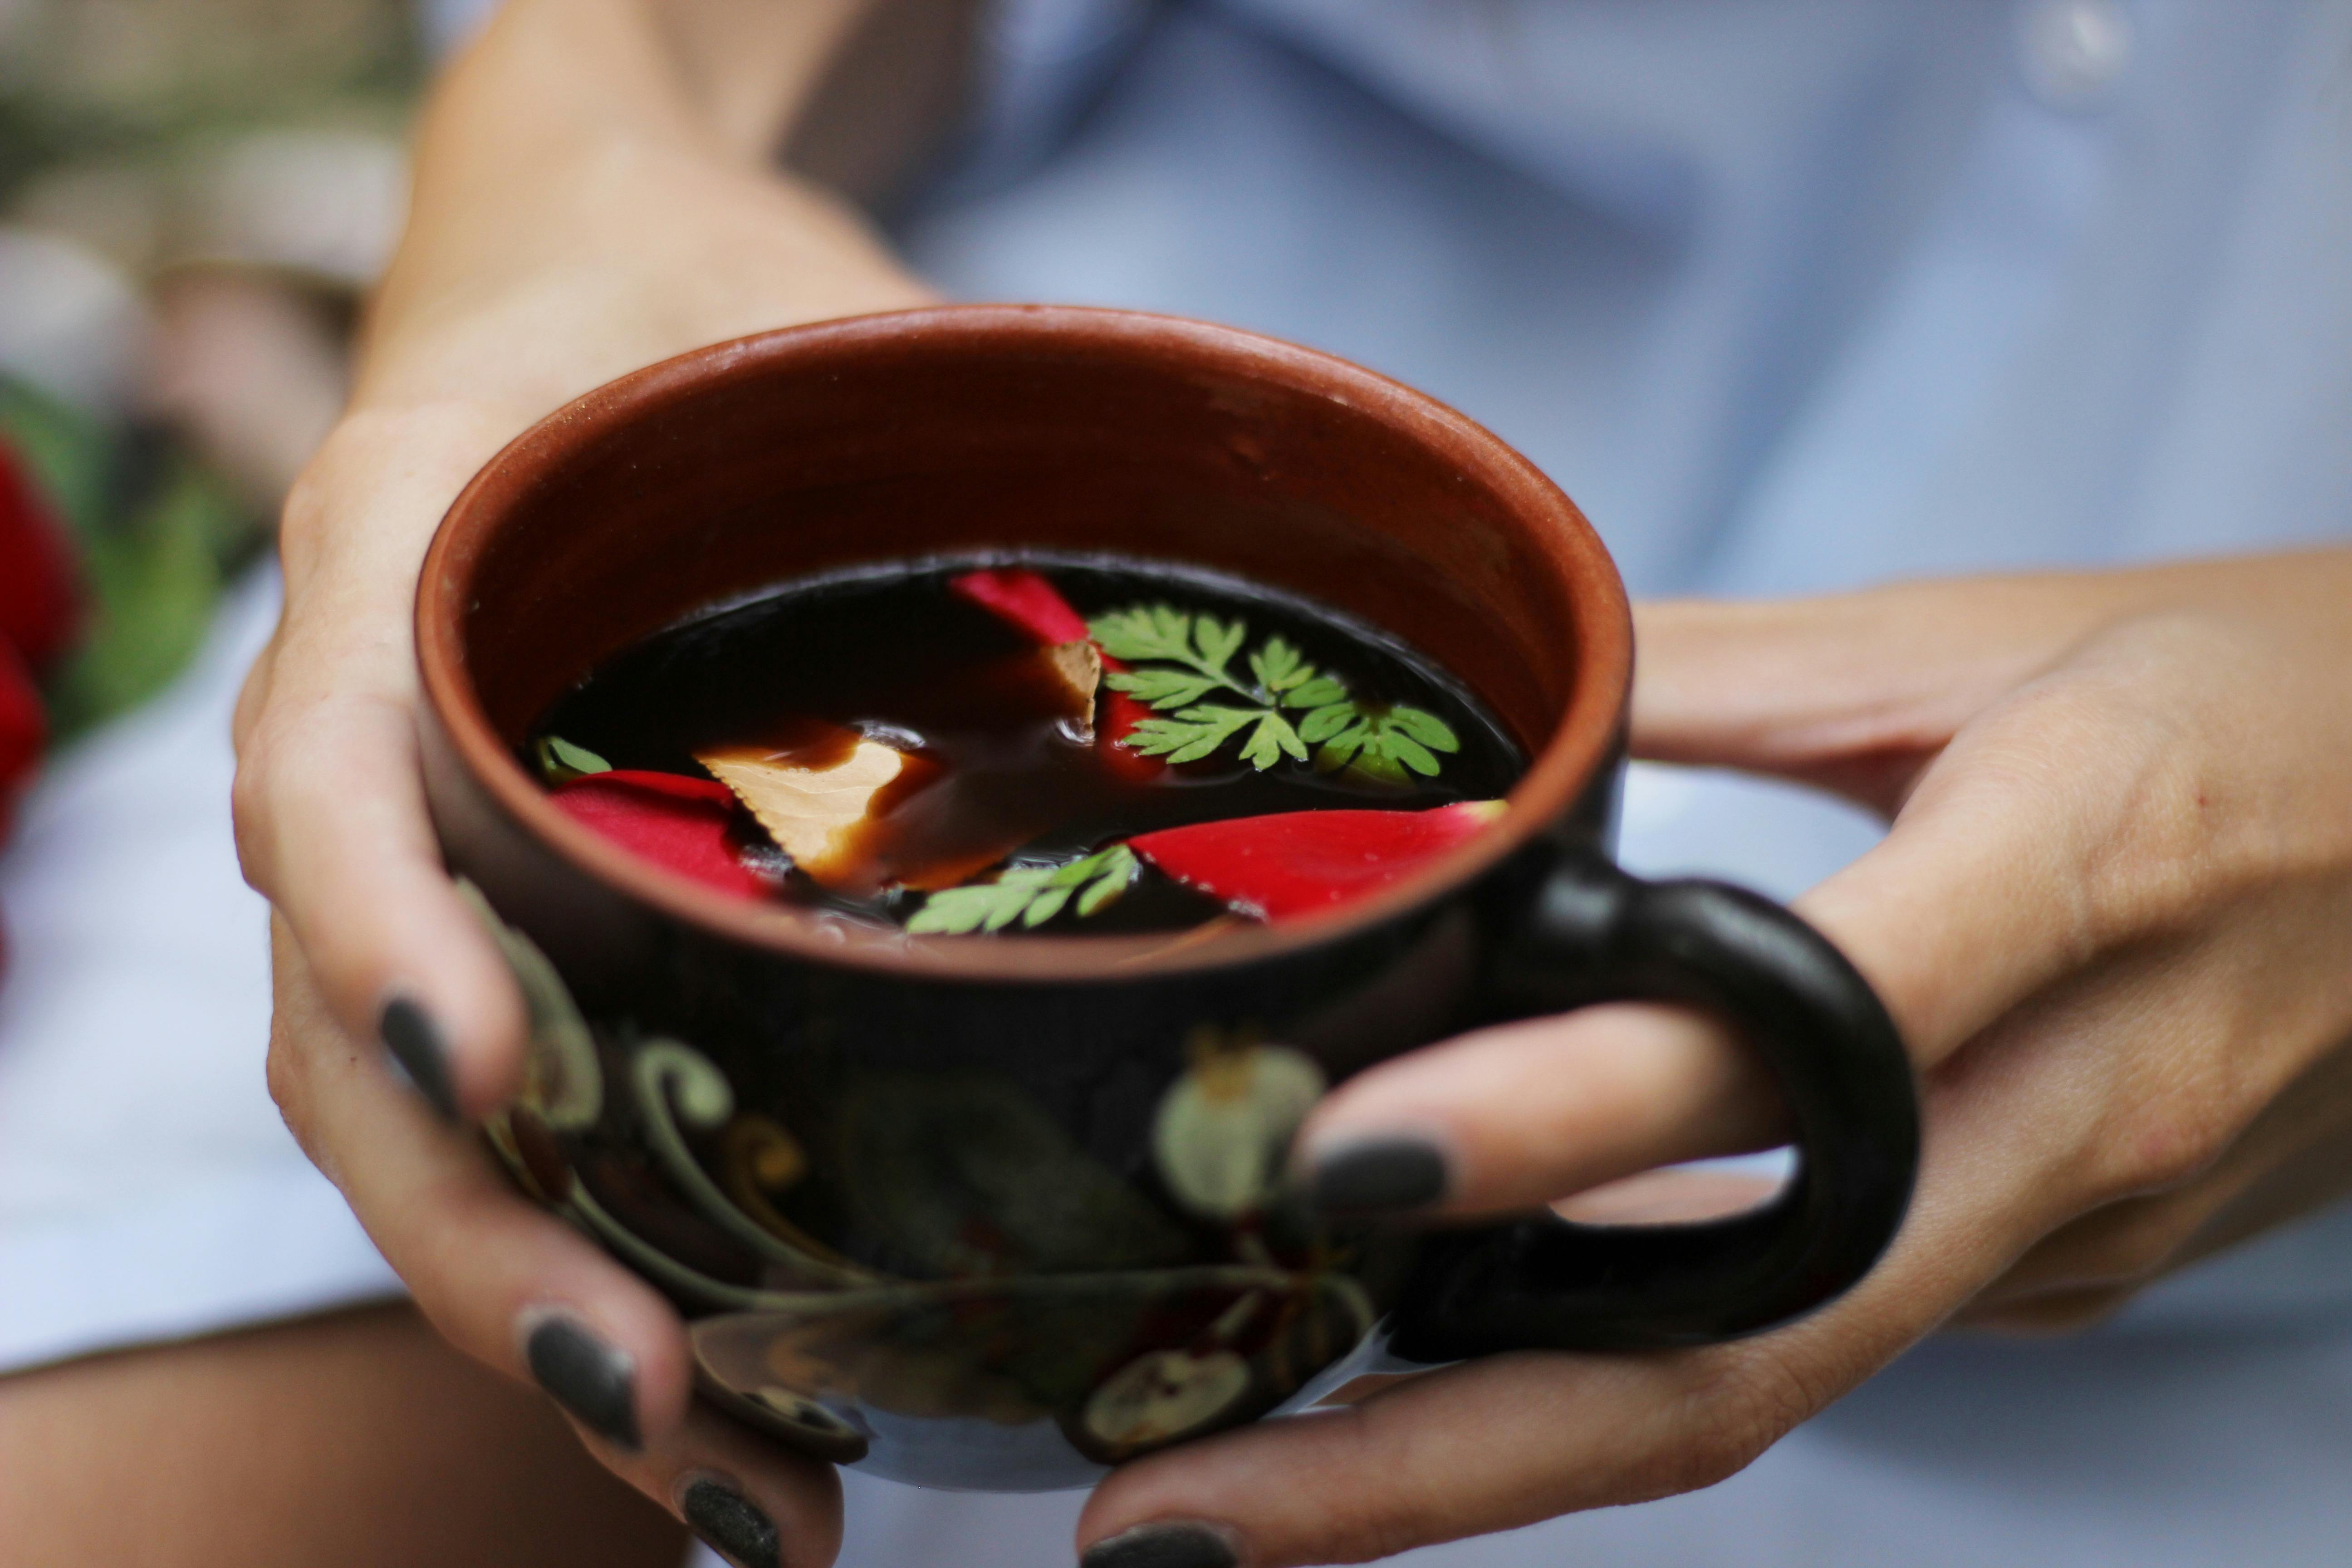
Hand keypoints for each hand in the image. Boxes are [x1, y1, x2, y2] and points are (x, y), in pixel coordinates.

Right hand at [232, 0, 936, 1552]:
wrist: (613, 290)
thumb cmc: (718, 304)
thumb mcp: (810, 317)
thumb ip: (931, 411)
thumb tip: (1219, 515)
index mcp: (406, 552)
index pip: (337, 769)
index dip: (392, 936)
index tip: (497, 1085)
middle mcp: (375, 730)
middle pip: (356, 1040)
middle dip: (494, 1244)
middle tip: (663, 1409)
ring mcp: (427, 854)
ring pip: (419, 1136)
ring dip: (552, 1324)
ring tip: (733, 1496)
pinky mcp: (513, 931)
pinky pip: (511, 1125)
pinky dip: (611, 1271)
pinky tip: (746, 1408)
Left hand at [1070, 549, 2351, 1566]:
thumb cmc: (2264, 690)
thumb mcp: (1983, 634)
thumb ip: (1710, 670)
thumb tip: (1475, 710)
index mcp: (2078, 865)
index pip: (1797, 1033)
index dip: (1564, 1117)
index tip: (1334, 1162)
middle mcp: (2081, 1102)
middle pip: (1748, 1340)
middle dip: (1436, 1461)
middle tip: (1173, 1518)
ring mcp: (2083, 1229)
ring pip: (1766, 1388)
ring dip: (1483, 1470)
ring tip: (1228, 1503)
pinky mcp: (2068, 1279)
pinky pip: (1821, 1347)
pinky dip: (1614, 1385)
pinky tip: (1433, 1387)